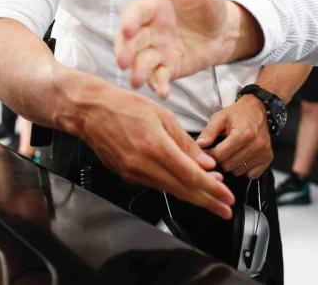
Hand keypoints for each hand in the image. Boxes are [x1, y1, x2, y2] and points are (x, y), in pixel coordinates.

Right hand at [79, 83, 234, 218]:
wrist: (90, 112)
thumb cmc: (124, 107)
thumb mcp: (162, 116)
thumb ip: (185, 143)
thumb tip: (205, 162)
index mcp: (155, 146)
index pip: (190, 175)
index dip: (212, 189)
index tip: (227, 197)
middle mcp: (143, 164)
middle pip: (182, 190)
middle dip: (208, 202)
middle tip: (225, 209)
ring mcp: (133, 173)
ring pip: (170, 190)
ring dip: (193, 195)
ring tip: (212, 195)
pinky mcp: (127, 176)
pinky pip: (156, 185)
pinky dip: (175, 187)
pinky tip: (186, 185)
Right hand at [115, 0, 231, 97]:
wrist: (222, 32)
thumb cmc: (209, 6)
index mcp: (153, 6)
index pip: (136, 12)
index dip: (130, 20)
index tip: (127, 28)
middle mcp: (149, 29)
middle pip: (131, 40)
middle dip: (125, 50)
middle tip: (123, 61)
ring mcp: (156, 50)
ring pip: (141, 61)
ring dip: (138, 71)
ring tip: (138, 80)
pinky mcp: (166, 67)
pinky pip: (158, 77)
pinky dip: (158, 85)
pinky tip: (164, 92)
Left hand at [197, 95, 272, 178]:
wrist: (258, 109)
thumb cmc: (238, 113)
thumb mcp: (220, 117)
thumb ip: (208, 132)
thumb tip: (199, 145)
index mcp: (242, 134)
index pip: (219, 156)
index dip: (210, 154)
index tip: (209, 150)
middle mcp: (255, 144)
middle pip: (228, 166)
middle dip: (221, 160)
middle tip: (221, 150)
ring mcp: (263, 152)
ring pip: (238, 171)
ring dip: (232, 165)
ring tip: (232, 152)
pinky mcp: (268, 158)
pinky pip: (251, 174)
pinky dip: (244, 169)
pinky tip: (242, 156)